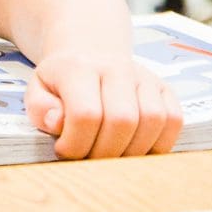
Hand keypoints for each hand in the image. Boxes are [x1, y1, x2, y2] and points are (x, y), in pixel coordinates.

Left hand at [24, 48, 183, 159]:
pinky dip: (158, 144)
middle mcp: (116, 68)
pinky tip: (134, 149)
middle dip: (104, 152)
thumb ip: (41, 108)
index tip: (64, 151)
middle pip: (122, 120)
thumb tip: (58, 123)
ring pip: (152, 121)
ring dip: (133, 151)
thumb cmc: (61, 81)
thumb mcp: (37, 89)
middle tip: (89, 159)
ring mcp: (144, 77)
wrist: (88, 52)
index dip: (75, 144)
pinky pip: (174, 120)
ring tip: (111, 156)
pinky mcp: (164, 88)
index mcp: (79, 68)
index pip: (85, 114)